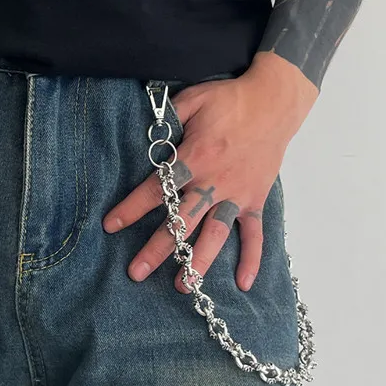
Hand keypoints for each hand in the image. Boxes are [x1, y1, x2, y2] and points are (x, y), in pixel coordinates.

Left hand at [103, 52, 317, 291]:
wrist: (275, 101)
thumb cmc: (230, 99)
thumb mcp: (192, 99)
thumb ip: (168, 119)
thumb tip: (147, 134)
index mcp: (194, 158)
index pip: (156, 189)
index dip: (131, 208)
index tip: (110, 226)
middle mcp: (214, 182)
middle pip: (181, 221)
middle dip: (157, 249)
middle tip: (136, 273)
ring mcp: (237, 194)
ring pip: (215, 235)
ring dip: (198, 262)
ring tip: (183, 286)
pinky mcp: (256, 199)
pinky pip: (254, 233)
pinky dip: (252, 258)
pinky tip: (243, 283)